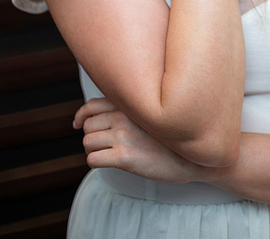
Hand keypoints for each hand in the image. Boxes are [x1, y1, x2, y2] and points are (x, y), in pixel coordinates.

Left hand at [74, 98, 196, 182]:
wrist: (191, 158)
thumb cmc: (169, 138)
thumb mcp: (150, 116)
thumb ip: (128, 111)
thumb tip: (103, 114)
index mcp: (129, 105)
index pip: (92, 105)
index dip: (81, 116)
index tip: (78, 124)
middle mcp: (124, 116)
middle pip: (87, 126)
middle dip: (92, 137)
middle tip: (104, 146)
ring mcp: (124, 136)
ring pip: (87, 142)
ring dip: (93, 151)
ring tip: (108, 155)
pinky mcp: (125, 157)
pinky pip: (93, 159)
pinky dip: (97, 162)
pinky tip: (110, 163)